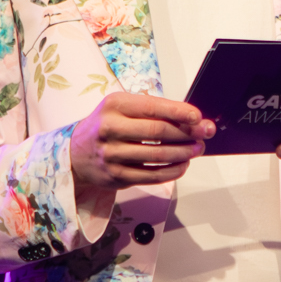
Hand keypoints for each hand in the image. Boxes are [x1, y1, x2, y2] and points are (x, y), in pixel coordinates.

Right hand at [72, 92, 215, 204]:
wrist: (76, 153)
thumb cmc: (108, 126)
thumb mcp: (122, 108)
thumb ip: (153, 112)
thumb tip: (192, 120)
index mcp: (114, 105)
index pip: (153, 107)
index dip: (179, 112)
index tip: (198, 117)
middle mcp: (110, 128)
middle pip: (157, 132)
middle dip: (187, 134)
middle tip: (204, 134)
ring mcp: (112, 154)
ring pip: (157, 156)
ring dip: (183, 153)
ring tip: (197, 149)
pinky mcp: (117, 176)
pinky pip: (152, 176)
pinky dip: (173, 171)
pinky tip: (183, 165)